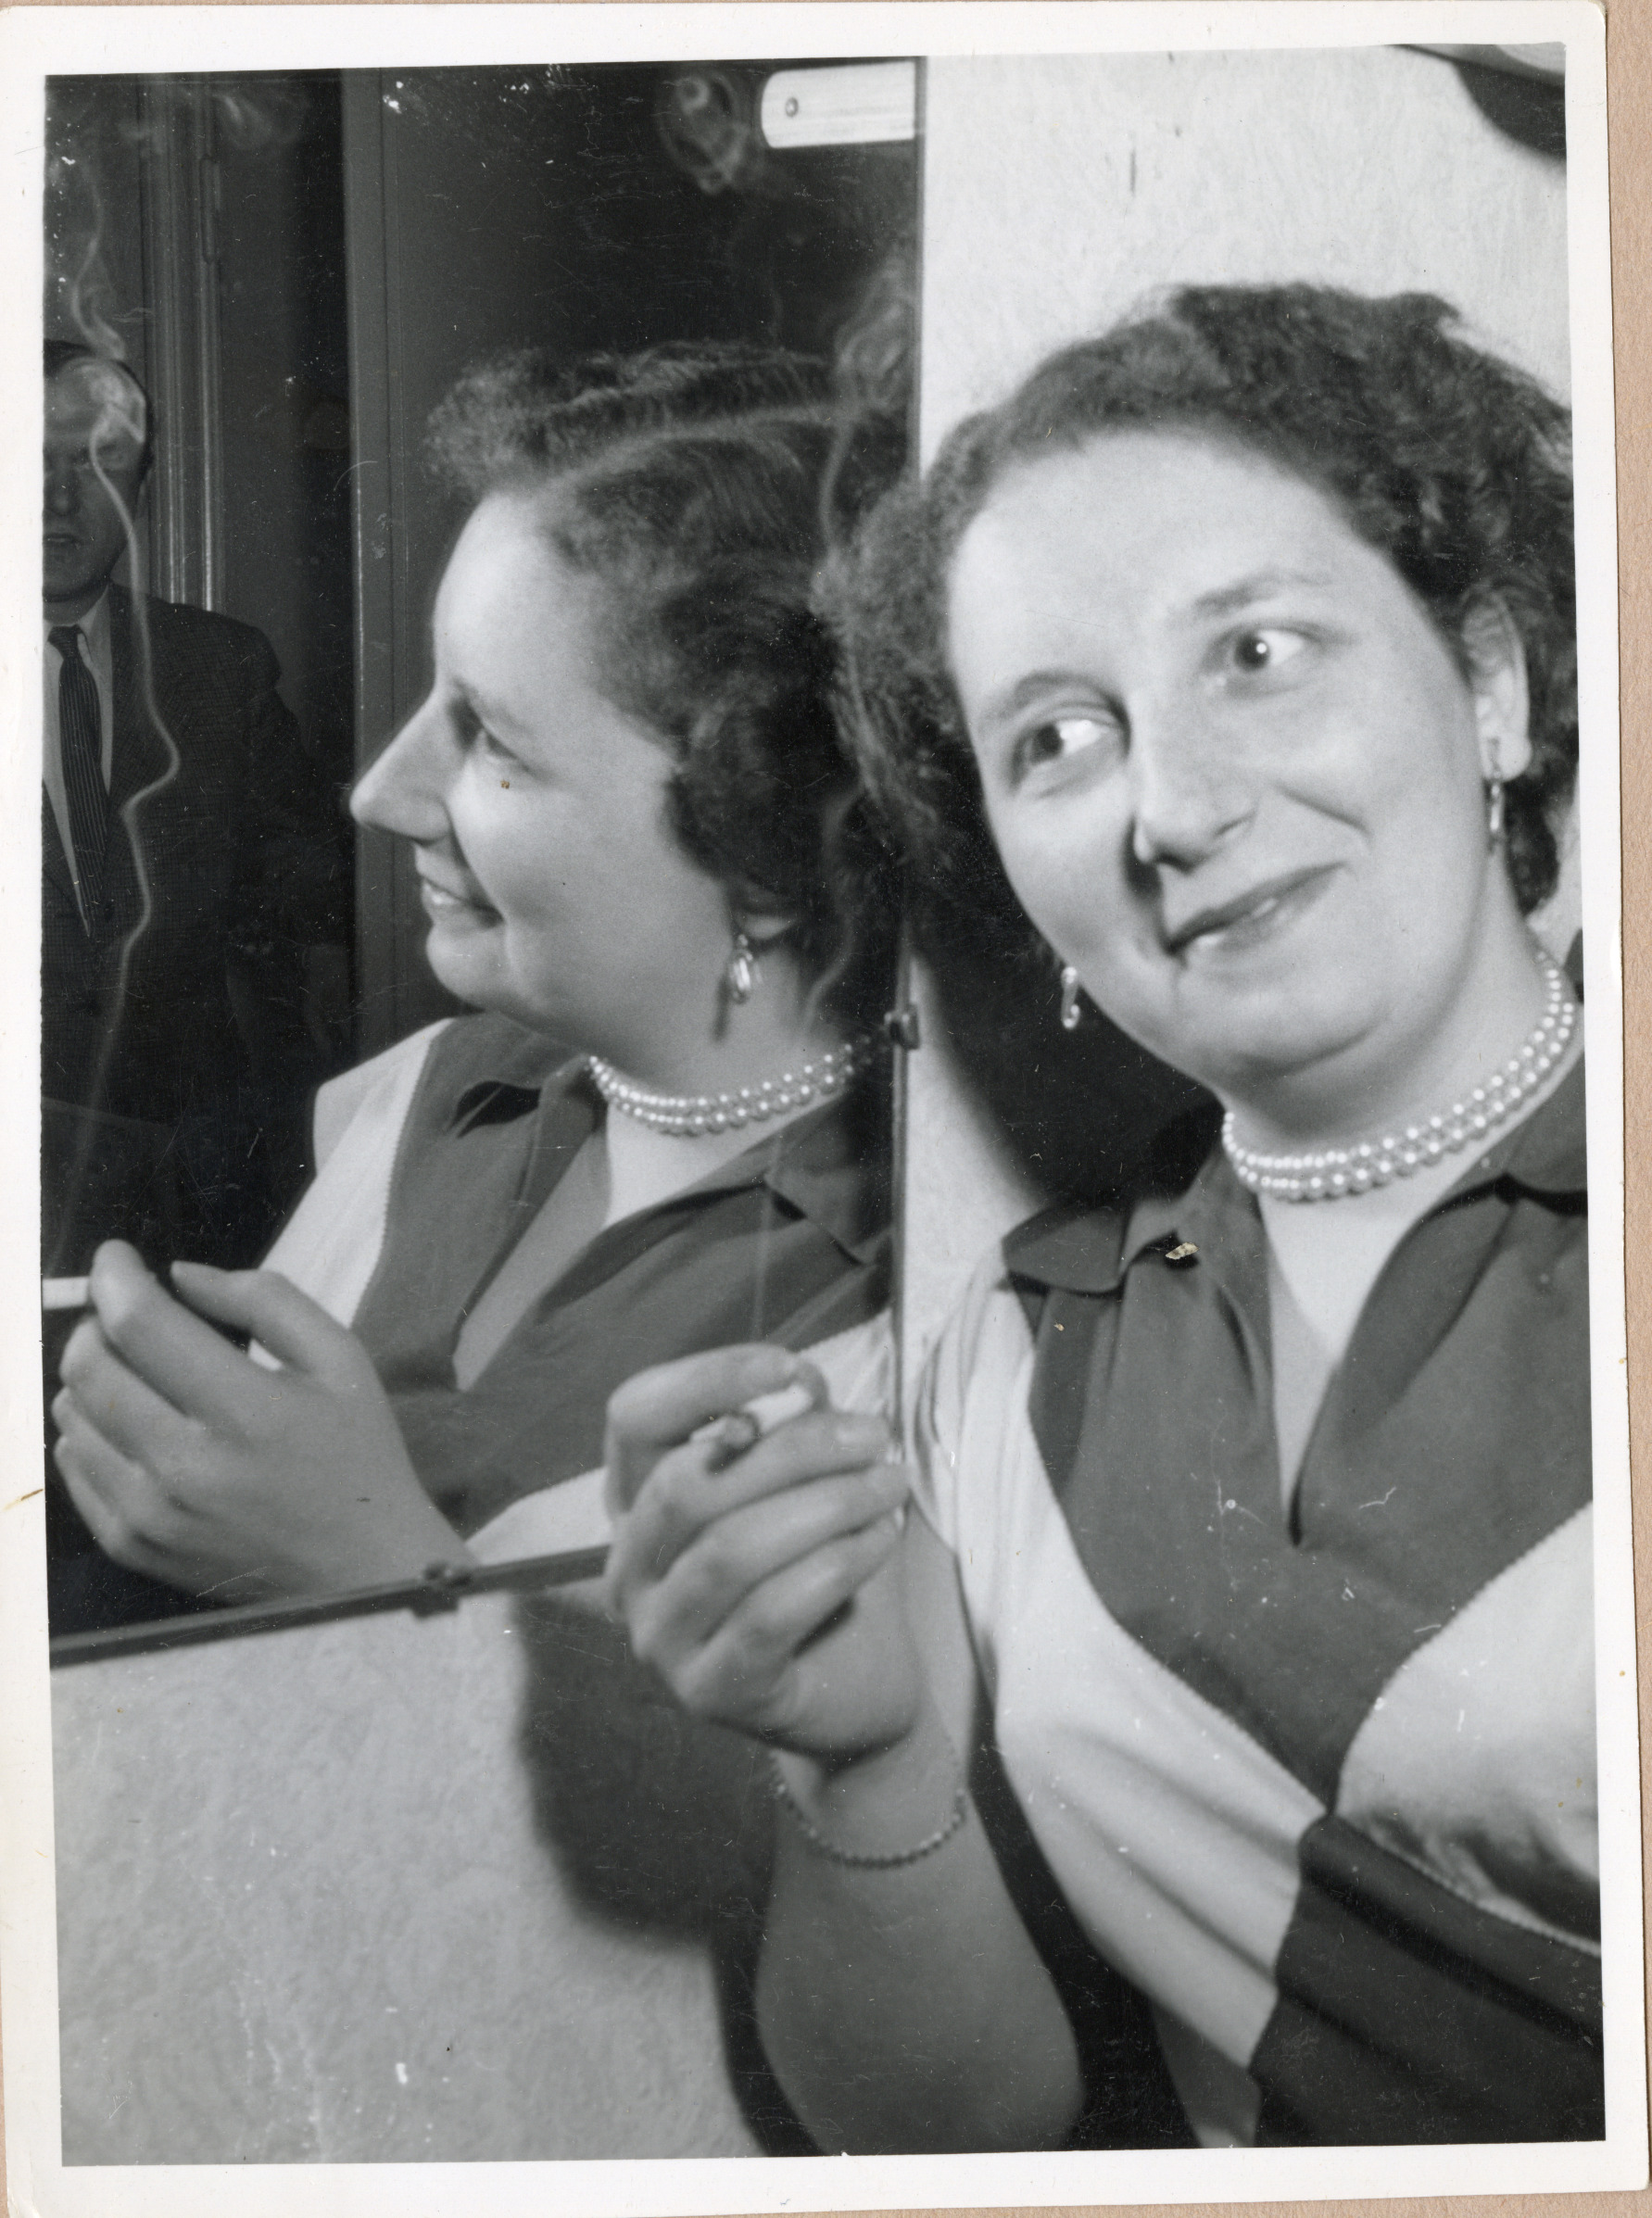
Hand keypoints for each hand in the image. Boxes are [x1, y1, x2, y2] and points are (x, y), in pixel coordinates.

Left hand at [53, 1241, 470, 1600]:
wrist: (361, 1568)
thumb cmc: (357, 1453)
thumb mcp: (340, 1358)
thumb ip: (264, 1300)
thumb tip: (180, 1275)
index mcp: (247, 1412)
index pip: (139, 1325)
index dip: (116, 1275)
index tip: (118, 1256)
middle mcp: (186, 1467)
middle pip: (87, 1367)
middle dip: (97, 1322)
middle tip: (129, 1316)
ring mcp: (151, 1514)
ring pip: (71, 1414)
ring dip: (92, 1377)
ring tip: (140, 1374)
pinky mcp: (132, 1546)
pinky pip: (72, 1468)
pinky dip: (89, 1430)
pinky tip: (135, 1424)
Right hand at [602, 1344, 920, 1760]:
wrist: (857, 1691)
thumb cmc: (821, 1572)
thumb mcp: (805, 1486)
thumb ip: (789, 1431)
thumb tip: (797, 1382)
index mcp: (636, 1504)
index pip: (633, 1418)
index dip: (704, 1380)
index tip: (791, 1367)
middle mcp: (628, 1570)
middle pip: (689, 1484)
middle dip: (793, 1449)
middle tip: (875, 1437)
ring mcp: (659, 1637)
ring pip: (729, 1550)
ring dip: (826, 1505)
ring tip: (889, 1486)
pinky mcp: (707, 1691)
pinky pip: (767, 1615)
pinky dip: (834, 1566)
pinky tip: (882, 1540)